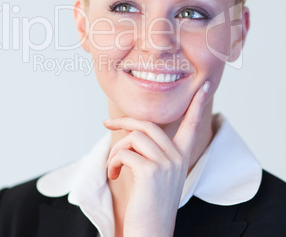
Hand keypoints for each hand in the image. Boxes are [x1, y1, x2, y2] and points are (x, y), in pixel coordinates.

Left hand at [103, 81, 209, 236]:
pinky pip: (125, 153)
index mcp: (181, 156)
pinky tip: (114, 174)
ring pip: (134, 137)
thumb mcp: (156, 173)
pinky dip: (113, 162)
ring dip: (116, 150)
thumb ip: (152, 151)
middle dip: (124, 121)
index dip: (198, 105)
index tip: (203, 88)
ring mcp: (167, 163)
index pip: (193, 125)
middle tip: (107, 122)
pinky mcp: (151, 171)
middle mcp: (178, 157)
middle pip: (148, 123)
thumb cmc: (149, 203)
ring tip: (114, 166)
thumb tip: (132, 129)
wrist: (150, 233)